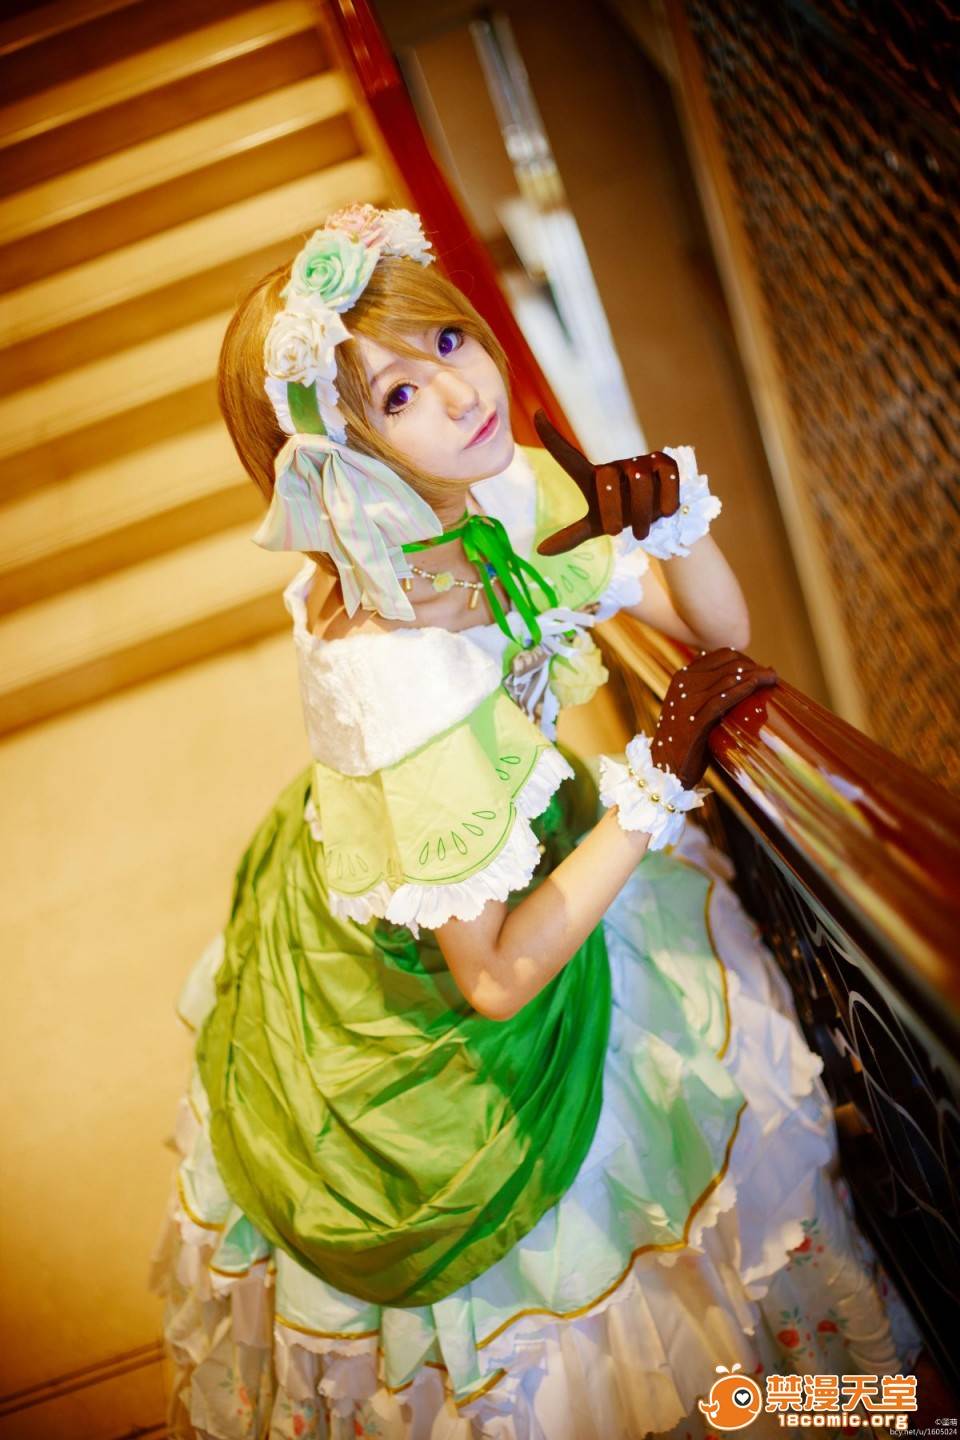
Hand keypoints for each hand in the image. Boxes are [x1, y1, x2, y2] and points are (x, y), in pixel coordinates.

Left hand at [533, 409, 681, 556]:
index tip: (536, 414)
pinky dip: (666, 498)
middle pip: (606, 478)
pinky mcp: (664, 462)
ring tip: (641, 534)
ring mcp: (640, 461)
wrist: (658, 515)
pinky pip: (666, 477)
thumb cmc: (621, 515)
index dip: (551, 436)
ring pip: (640, 481)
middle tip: (616, 533)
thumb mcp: (596, 526)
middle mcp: (614, 464)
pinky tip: (666, 511)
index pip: (568, 456)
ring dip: (641, 513)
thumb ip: (571, 536)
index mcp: (592, 476)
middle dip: (611, 509)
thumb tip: (540, 551)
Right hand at [653, 649, 777, 788]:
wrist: (665, 768)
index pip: (722, 655)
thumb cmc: (688, 739)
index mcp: (684, 676)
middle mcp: (683, 684)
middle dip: (755, 666)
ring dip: (755, 675)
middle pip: (729, 663)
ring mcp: (687, 702)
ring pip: (729, 678)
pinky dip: (742, 690)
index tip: (761, 671)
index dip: (747, 659)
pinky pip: (722, 699)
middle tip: (772, 677)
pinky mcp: (694, 722)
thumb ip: (715, 692)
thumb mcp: (697, 708)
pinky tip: (756, 688)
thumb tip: (753, 677)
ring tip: (773, 680)